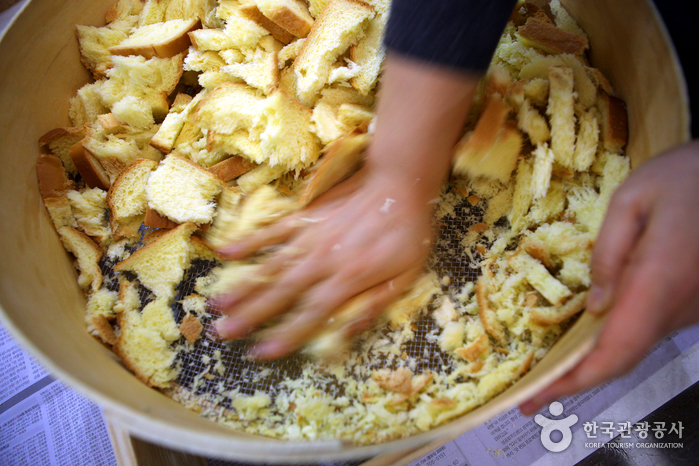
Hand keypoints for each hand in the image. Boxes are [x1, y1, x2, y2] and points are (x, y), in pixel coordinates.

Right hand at [212, 168, 434, 359]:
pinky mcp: (305, 216)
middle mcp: (322, 261)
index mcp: (348, 279)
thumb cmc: (408, 232)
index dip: (285, 336)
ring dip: (243, 286)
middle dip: (251, 316)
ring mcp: (310, 236)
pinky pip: (272, 230)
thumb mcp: (406, 276)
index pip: (311, 314)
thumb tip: (347, 331)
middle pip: (282, 294)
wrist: (400, 182)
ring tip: (217, 304)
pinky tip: (225, 252)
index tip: (261, 353)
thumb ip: (375, 303)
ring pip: (270, 266)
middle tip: (222, 333)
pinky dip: (249, 241)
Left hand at [520, 140, 698, 414]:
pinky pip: (650, 329)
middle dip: (575, 379)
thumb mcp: (635, 199)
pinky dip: (615, 342)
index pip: (615, 350)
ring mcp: (693, 310)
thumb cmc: (689, 176)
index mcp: (659, 280)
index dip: (575, 380)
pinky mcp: (697, 304)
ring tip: (550, 369)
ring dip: (593, 362)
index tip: (538, 396)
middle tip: (531, 393)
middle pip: (624, 358)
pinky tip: (586, 339)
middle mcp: (680, 306)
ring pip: (637, 346)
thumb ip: (608, 253)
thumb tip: (594, 306)